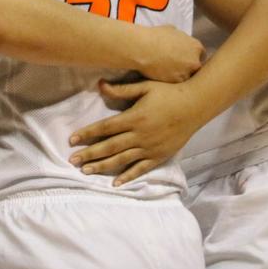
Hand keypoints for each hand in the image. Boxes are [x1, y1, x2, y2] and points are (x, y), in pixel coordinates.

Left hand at [68, 78, 206, 185]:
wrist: (195, 106)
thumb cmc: (169, 93)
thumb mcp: (145, 87)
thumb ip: (122, 90)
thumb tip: (99, 85)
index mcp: (134, 117)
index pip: (105, 128)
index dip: (87, 134)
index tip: (72, 140)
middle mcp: (140, 135)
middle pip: (109, 147)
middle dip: (89, 154)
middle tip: (72, 161)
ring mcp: (149, 148)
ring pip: (121, 160)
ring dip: (102, 166)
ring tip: (86, 171)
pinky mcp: (159, 156)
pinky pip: (140, 169)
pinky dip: (128, 177)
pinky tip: (115, 183)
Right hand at [135, 26, 202, 82]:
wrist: (143, 48)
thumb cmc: (156, 36)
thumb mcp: (173, 30)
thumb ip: (182, 38)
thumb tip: (180, 41)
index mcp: (196, 47)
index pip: (201, 54)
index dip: (192, 56)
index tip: (185, 57)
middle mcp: (195, 62)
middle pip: (196, 67)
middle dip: (189, 66)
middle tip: (177, 65)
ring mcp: (186, 73)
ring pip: (187, 77)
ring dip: (181, 74)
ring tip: (168, 70)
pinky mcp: (176, 82)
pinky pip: (177, 83)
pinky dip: (171, 80)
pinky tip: (163, 74)